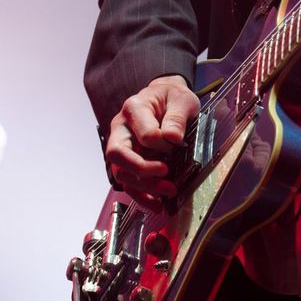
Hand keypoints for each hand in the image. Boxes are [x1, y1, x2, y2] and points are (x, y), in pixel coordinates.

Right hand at [104, 75, 199, 207]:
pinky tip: (156, 203)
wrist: (166, 98)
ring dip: (144, 186)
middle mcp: (121, 128)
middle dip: (142, 169)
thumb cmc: (172, 98)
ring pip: (121, 172)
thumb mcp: (182, 99)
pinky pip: (128, 182)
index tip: (177, 143)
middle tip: (166, 174)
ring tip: (168, 191)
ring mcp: (122, 145)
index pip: (144, 134)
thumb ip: (177, 117)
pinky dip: (141, 196)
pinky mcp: (128, 160)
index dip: (162, 143)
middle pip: (118, 154)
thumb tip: (173, 138)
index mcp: (134, 108)